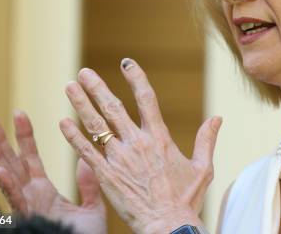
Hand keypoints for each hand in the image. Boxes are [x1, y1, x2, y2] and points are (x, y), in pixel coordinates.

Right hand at [0, 112, 106, 233]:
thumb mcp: (92, 208)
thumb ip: (89, 184)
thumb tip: (87, 158)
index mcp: (44, 191)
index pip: (30, 159)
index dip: (24, 137)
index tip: (20, 113)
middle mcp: (32, 197)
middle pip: (12, 164)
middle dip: (0, 142)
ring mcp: (28, 209)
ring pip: (8, 179)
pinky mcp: (30, 219)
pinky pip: (17, 201)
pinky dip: (8, 185)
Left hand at [58, 58, 221, 233]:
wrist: (167, 225)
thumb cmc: (186, 199)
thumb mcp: (202, 167)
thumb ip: (206, 140)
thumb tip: (217, 118)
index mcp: (159, 138)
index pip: (146, 99)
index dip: (135, 78)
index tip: (126, 63)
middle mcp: (137, 143)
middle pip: (113, 108)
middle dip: (97, 88)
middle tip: (84, 73)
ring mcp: (119, 159)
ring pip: (96, 125)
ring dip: (81, 104)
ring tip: (69, 87)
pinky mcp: (106, 175)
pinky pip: (86, 152)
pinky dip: (73, 136)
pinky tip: (62, 122)